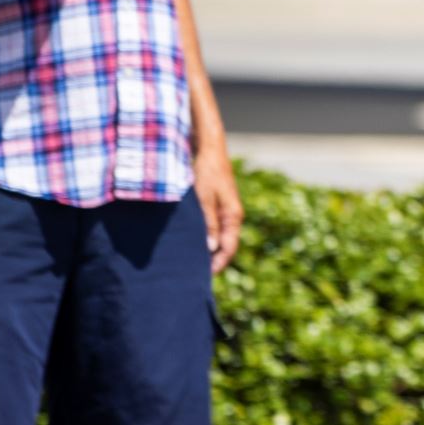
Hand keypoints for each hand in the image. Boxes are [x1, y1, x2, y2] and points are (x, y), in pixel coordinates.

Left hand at [194, 140, 243, 273]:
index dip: (217, 264)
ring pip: (218, 237)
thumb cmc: (206, 171)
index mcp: (233, 217)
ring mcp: (224, 210)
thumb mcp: (204, 198)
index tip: (204, 277)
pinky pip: (212, 227)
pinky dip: (204, 237)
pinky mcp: (215, 204)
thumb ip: (208, 223)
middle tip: (194, 274)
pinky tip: (190, 241)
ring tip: (190, 261)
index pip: (229, 249)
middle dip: (212, 260)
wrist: (207, 147)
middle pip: (224, 246)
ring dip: (207, 249)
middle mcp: (231, 216)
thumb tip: (211, 248)